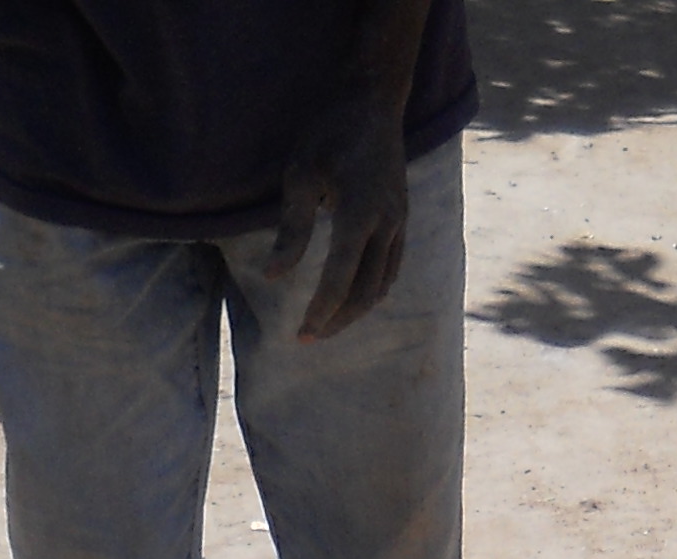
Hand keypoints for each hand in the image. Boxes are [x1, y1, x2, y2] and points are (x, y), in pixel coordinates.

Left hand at [264, 91, 411, 338]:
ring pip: (382, 284)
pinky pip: (391, 268)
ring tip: (326, 324)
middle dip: (337, 320)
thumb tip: (274, 277)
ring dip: (355, 310)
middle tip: (307, 338)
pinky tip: (350, 298)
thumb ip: (291, 230)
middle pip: (366, 291)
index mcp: (360, 212)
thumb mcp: (300, 175)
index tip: (300, 334)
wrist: (373, 102)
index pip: (340, 277)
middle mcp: (387, 223)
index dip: (321, 310)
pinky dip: (371, 290)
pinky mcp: (401, 219)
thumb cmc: (329, 133)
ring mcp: (399, 222)